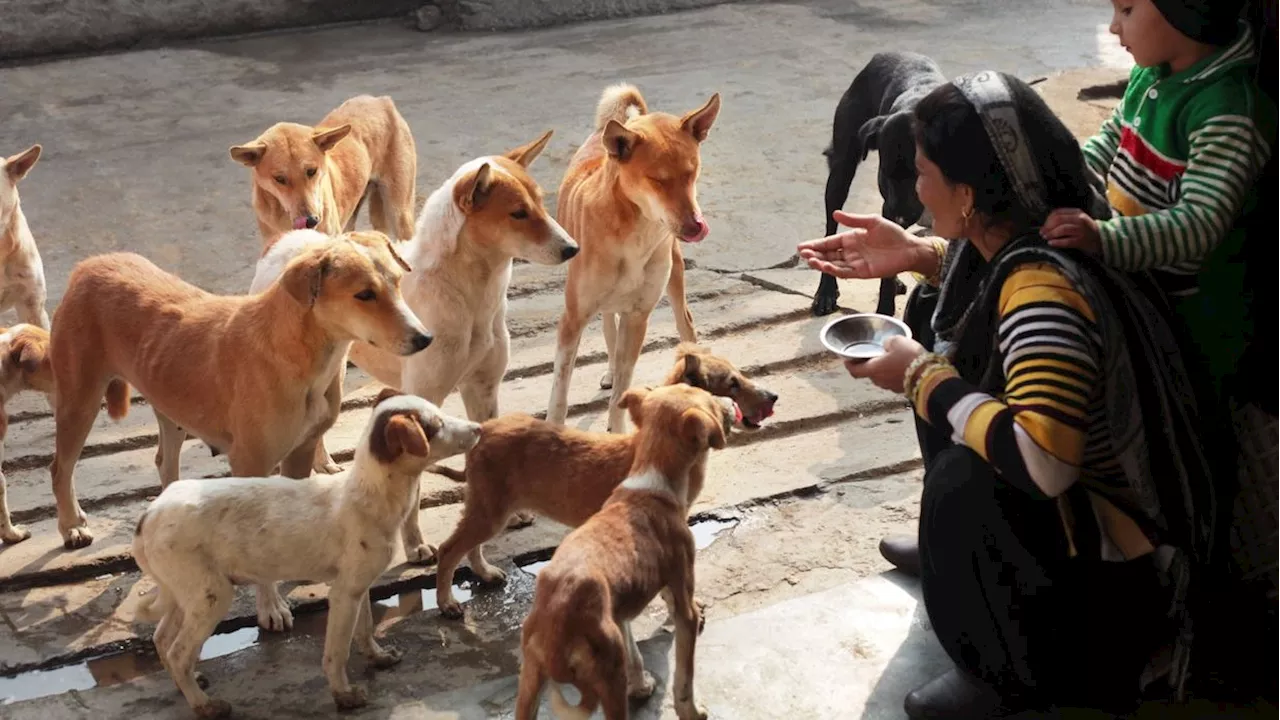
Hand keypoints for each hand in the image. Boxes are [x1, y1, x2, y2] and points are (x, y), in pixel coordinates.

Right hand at [798, 211, 921, 279]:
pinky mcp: (861, 273)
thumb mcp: (872, 221)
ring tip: (810, 260)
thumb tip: (835, 214)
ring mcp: (855, 263)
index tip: (802, 246)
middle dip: (814, 254)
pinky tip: (825, 266)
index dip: (815, 244)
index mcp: (850, 238)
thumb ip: (853, 220)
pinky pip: (844, 273)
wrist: (909, 248)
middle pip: (827, 254)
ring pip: (833, 264)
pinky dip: (834, 270)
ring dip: (821, 263)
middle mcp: (850, 252)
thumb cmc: (893, 234)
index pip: (828, 242)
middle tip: (803, 254)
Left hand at [844, 336, 924, 393]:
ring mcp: (891, 387)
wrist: (930, 375)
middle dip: (870, 364)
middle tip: (873, 354)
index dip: (849, 364)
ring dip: (884, 369)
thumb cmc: (910, 358)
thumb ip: (887, 342)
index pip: (854, 370)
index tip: (847, 359)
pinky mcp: (902, 389)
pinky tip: (902, 365)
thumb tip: (886, 344)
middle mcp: (879, 381)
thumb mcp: (896, 341)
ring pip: (882, 377)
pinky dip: (895, 373)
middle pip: (869, 373)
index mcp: (873, 369)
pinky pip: (894, 380)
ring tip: (891, 358)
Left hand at [1041, 208, 1100, 254]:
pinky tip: (1051, 243)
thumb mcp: (1077, 219)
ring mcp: (1081, 230)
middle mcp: (1079, 219)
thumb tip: (1046, 225)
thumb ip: (1065, 219)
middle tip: (1042, 233)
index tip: (1043, 226)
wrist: (1103, 238)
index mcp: (1077, 212)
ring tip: (1046, 237)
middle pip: (1059, 220)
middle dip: (1048, 227)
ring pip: (1062, 229)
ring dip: (1051, 234)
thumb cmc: (1086, 229)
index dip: (1048, 220)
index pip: (1058, 213)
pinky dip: (1058, 242)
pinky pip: (1067, 241)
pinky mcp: (1082, 240)